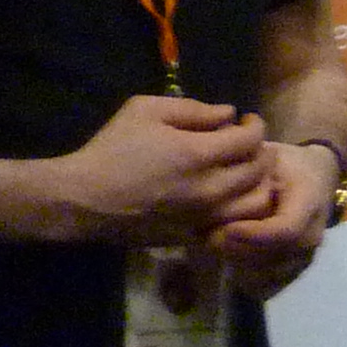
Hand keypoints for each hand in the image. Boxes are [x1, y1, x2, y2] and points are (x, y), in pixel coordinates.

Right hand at [48, 96, 271, 243]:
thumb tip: (228, 115)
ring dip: (258, 183)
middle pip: (258, 171)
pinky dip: (241, 210)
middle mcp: (209, 189)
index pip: (251, 140)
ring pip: (253, 204)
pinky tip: (228, 196)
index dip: (255, 125)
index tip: (247, 120)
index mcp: (199, 154)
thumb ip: (193, 109)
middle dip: (262, 152)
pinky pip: (232, 225)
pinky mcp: (192, 237)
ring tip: (245, 171)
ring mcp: (202, 217)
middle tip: (250, 144)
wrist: (84, 200)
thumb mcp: (146, 110)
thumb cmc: (112, 149)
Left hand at [203, 139, 335, 298]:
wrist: (313, 177)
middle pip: (272, 259)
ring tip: (215, 248)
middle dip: (236, 251)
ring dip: (237, 265)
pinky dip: (244, 279)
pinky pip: (267, 288)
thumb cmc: (284, 164)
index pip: (286, 231)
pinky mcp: (294, 271)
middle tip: (205, 237)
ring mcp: (305, 257)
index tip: (224, 228)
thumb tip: (215, 180)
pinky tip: (230, 260)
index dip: (253, 235)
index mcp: (311, 199)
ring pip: (266, 277)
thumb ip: (247, 169)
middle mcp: (313, 234)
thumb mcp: (268, 154)